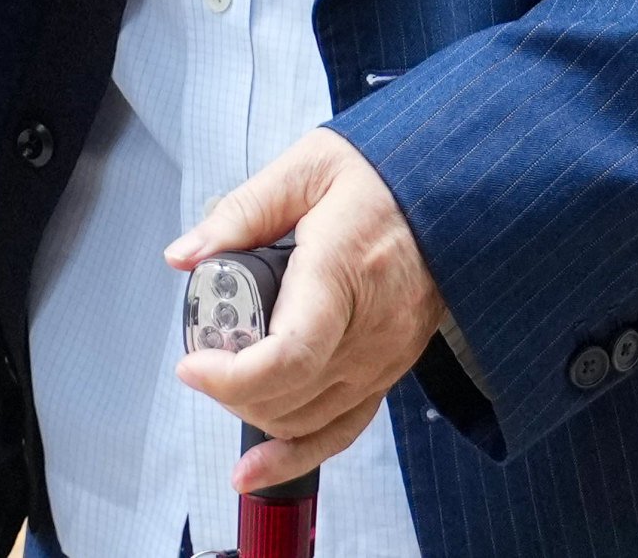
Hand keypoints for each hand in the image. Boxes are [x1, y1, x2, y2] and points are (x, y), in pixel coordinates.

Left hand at [170, 129, 446, 494]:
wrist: (452, 191)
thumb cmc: (383, 176)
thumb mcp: (307, 167)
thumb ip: (242, 212)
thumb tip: (184, 255)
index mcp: (343, 270)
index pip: (289, 355)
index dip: (231, 376)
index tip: (193, 363)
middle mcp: (370, 327)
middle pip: (289, 396)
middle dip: (229, 389)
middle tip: (202, 356)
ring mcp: (384, 357)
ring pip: (307, 420)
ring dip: (255, 412)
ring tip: (225, 379)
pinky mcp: (390, 371)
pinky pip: (343, 430)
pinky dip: (296, 456)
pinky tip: (257, 471)